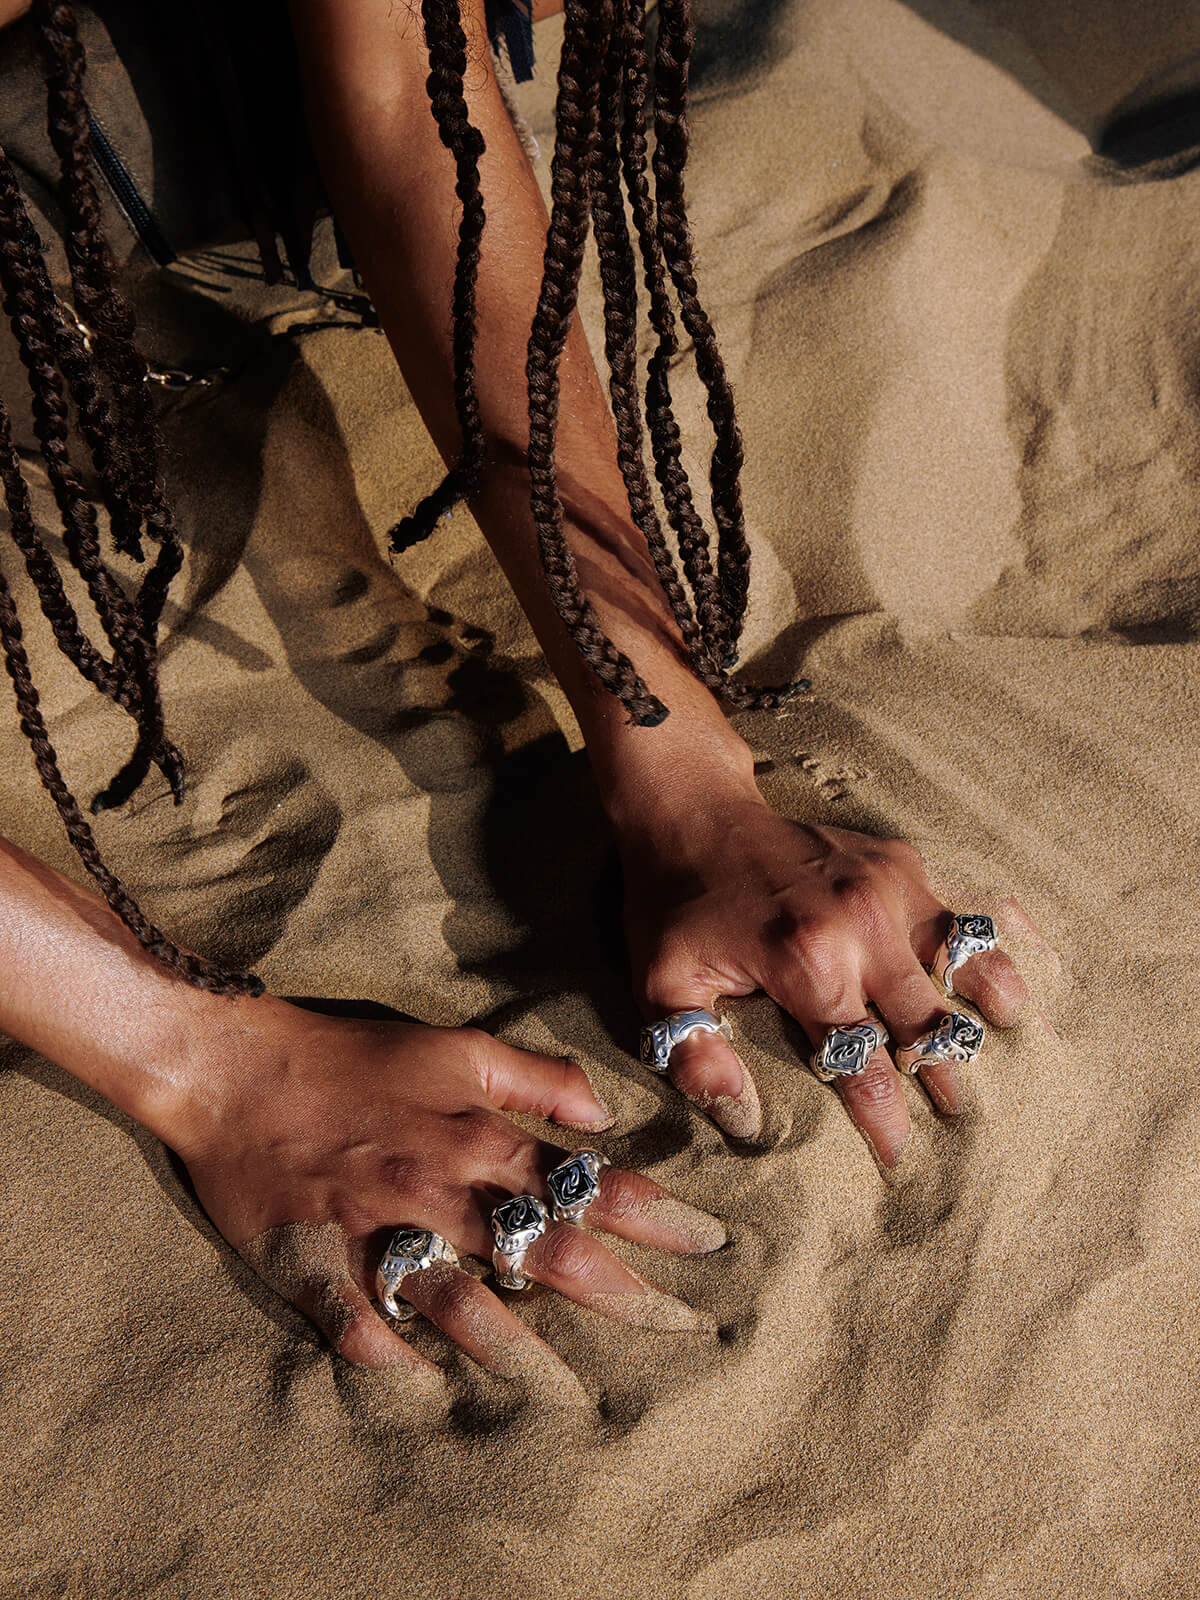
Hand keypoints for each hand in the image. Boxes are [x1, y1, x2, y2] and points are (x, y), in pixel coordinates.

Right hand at [175, 1002, 724, 1378]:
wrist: (232, 1067)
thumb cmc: (351, 1055)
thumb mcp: (454, 1045)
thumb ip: (534, 1075)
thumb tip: (602, 1110)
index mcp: (476, 1133)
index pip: (585, 1180)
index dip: (655, 1214)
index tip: (709, 1245)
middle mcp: (439, 1186)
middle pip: (545, 1248)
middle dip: (622, 1293)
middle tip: (680, 1327)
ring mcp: (377, 1230)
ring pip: (462, 1302)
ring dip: (521, 1350)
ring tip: (572, 1391)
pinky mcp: (316, 1264)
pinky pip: (360, 1326)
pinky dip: (394, 1356)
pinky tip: (428, 1383)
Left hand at [617, 782, 1030, 1165]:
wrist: (693, 809)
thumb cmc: (673, 905)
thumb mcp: (660, 983)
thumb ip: (693, 1054)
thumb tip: (744, 1120)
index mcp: (807, 965)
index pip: (865, 1068)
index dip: (886, 1124)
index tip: (898, 1163)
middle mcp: (862, 926)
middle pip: (931, 1027)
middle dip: (946, 1081)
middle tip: (962, 1124)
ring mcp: (889, 888)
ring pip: (969, 965)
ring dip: (990, 1014)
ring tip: (1017, 1056)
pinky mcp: (900, 862)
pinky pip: (962, 915)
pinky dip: (988, 953)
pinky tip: (1010, 986)